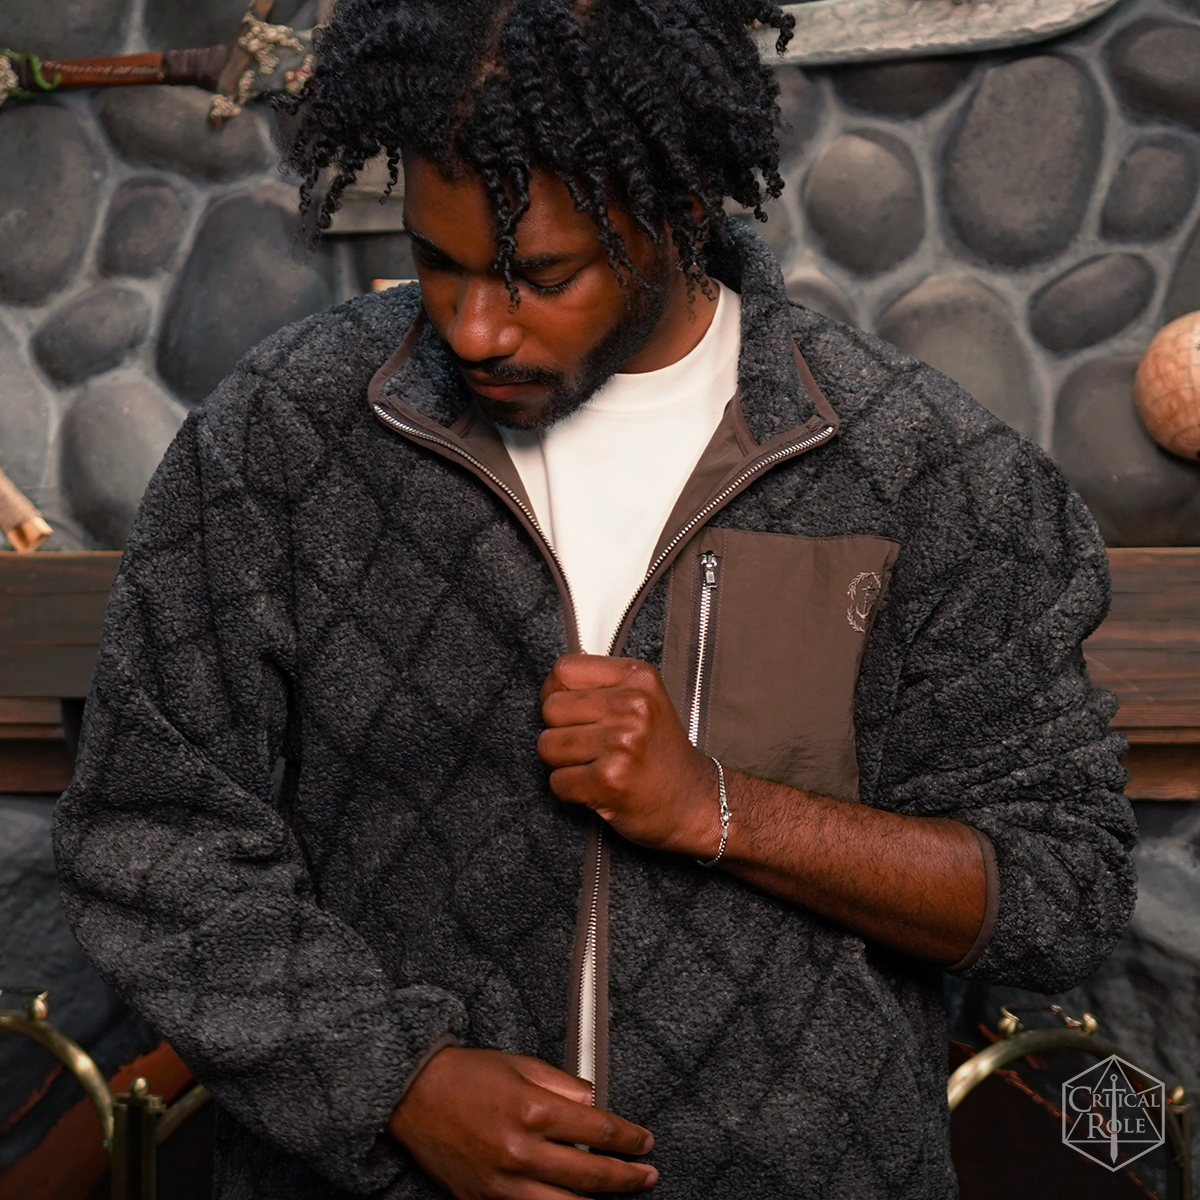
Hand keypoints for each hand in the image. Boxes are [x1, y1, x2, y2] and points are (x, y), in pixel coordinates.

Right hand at [387, 1046, 656, 1198]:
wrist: (414, 1096)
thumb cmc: (466, 1075)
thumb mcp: (521, 1064)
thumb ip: (563, 1084)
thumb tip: (596, 1103)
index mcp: (532, 1111)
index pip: (598, 1131)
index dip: (629, 1139)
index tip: (644, 1142)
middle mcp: (519, 1152)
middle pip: (590, 1177)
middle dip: (626, 1179)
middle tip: (647, 1176)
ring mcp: (502, 1184)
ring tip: (619, 1197)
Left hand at [538, 654, 719, 856]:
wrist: (695, 801)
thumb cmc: (661, 753)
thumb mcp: (644, 701)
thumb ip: (602, 686)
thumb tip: (550, 685)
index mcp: (638, 678)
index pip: (564, 670)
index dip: (555, 693)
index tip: (569, 712)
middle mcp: (633, 706)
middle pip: (551, 708)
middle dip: (558, 731)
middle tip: (587, 746)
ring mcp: (622, 743)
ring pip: (547, 745)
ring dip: (562, 763)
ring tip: (593, 766)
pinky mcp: (610, 780)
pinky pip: (557, 781)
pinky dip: (570, 790)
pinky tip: (597, 788)